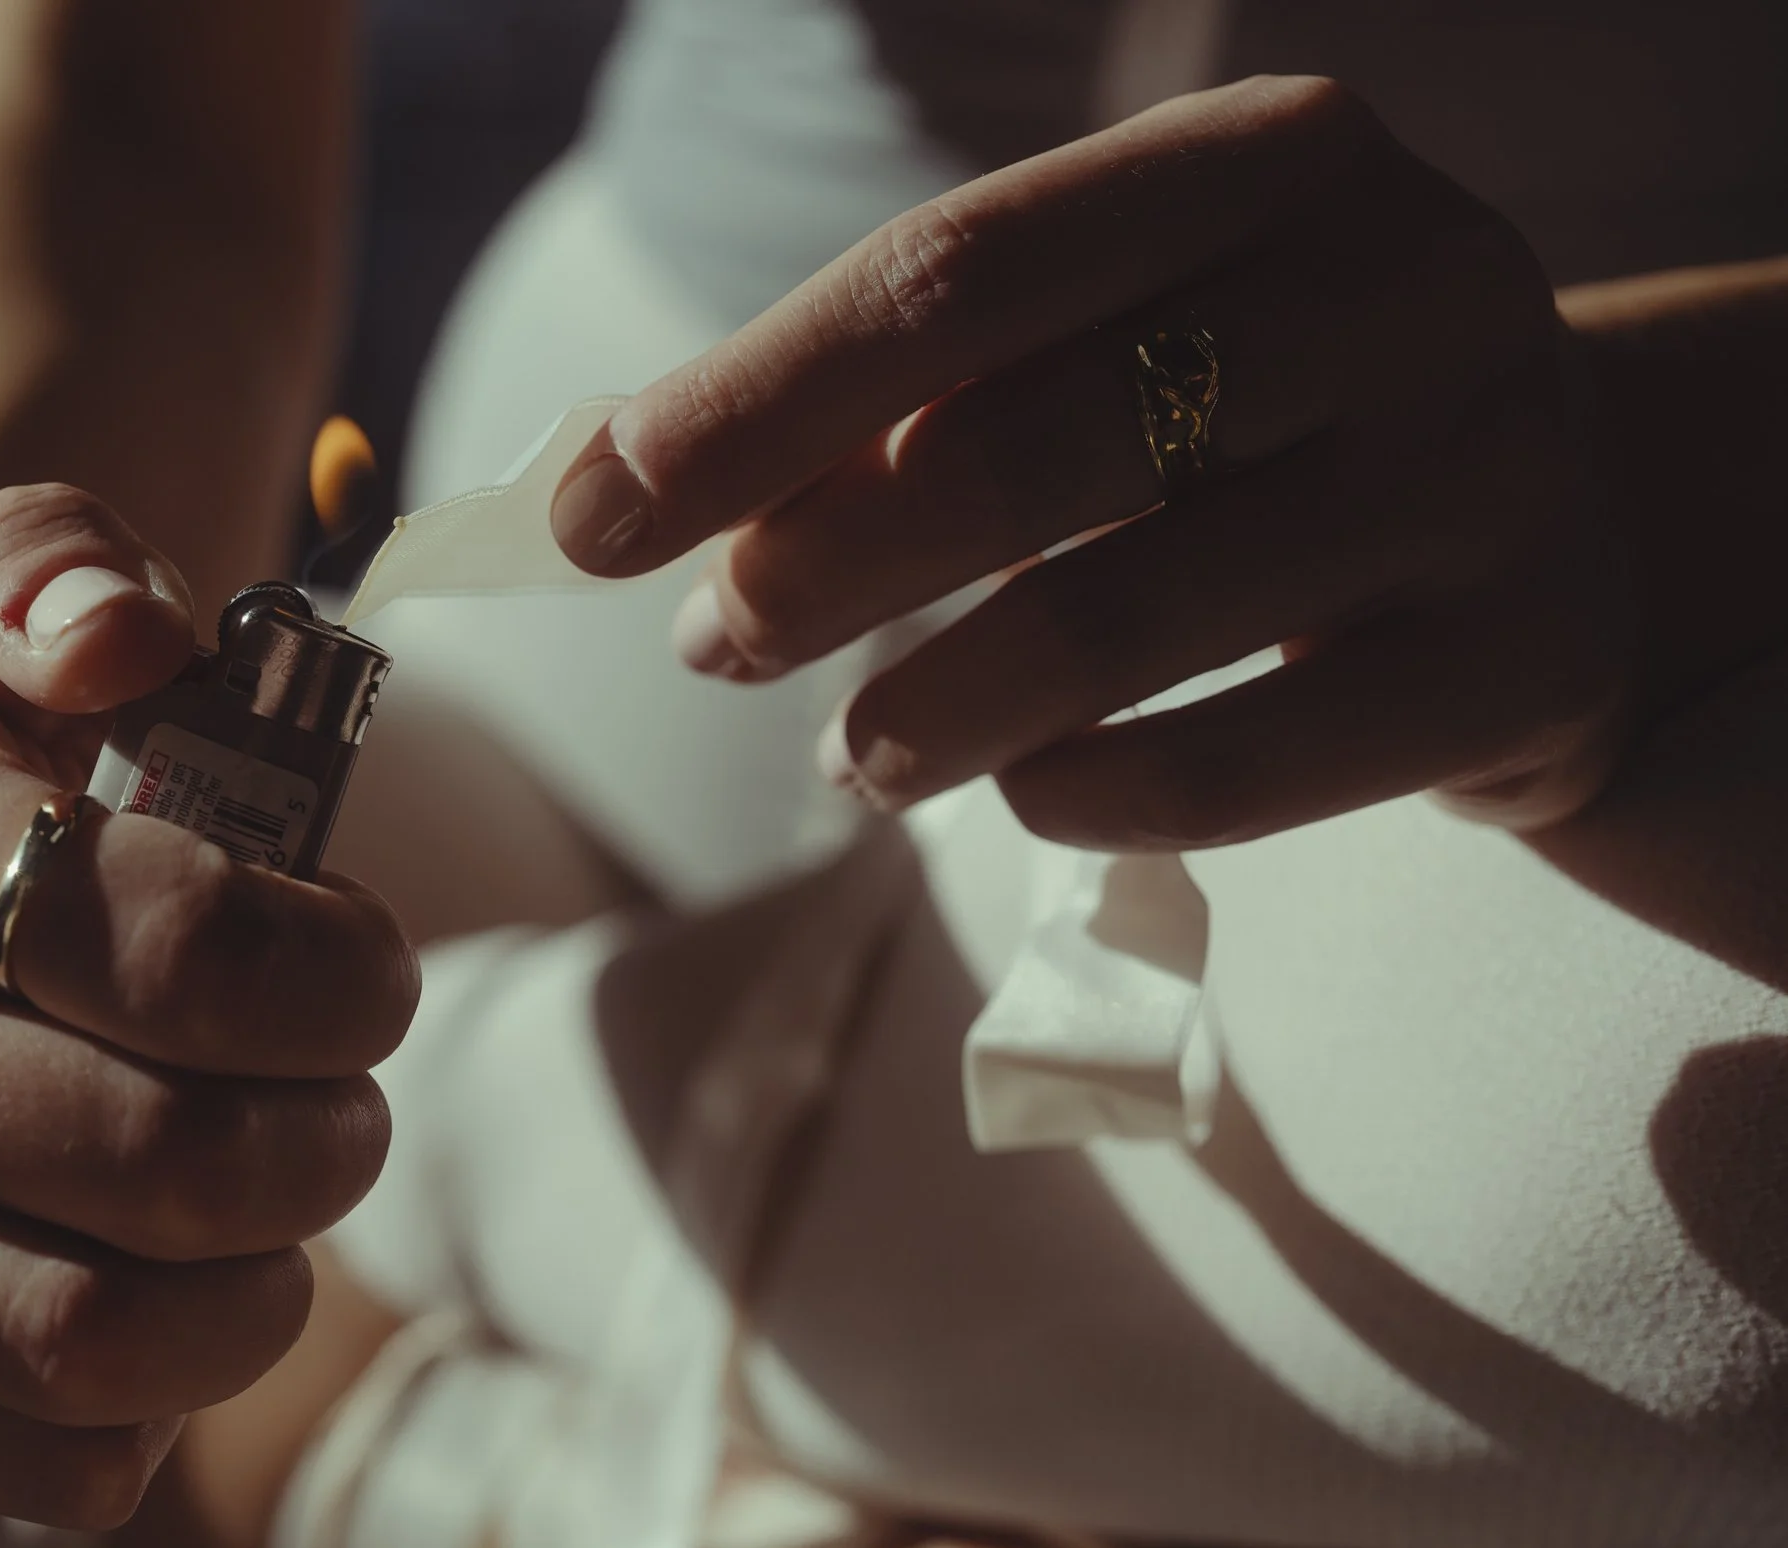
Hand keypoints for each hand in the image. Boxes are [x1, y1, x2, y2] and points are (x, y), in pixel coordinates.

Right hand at [0, 486, 416, 1526]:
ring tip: (281, 1222)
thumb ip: (64, 566)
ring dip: (249, 1299)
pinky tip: (171, 1309)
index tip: (374, 969)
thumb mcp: (9, 595)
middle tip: (347, 1106)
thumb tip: (123, 634)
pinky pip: (9, 1459)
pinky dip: (142, 1423)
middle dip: (321, 1143)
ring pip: (75, 1337)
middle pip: (149, 1159)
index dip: (336, 977)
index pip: (169, 947)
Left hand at [551, 75, 1634, 847]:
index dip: (750, 400)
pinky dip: (1078, 792)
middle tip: (713, 645)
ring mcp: (1489, 475)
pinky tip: (1015, 791)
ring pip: (1120, 620)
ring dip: (922, 712)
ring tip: (846, 754)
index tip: (592, 514)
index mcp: (1270, 159)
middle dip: (815, 567)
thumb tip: (602, 485)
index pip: (955, 271)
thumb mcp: (1106, 340)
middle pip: (1024, 445)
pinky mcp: (1525, 663)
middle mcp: (1407, 285)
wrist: (1551, 511)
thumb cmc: (1253, 416)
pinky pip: (1240, 767)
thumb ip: (887, 395)